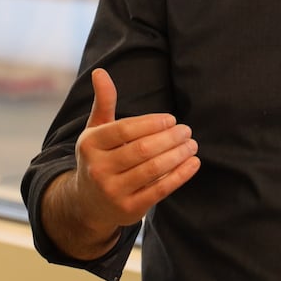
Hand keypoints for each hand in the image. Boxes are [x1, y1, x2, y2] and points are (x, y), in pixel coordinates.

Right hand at [69, 67, 200, 233]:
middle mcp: (98, 169)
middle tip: (187, 131)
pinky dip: (180, 175)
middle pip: (142, 150)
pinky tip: (193, 163)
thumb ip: (104, 102)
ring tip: (192, 144)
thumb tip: (101, 71)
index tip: (172, 119)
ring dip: (178, 155)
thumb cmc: (99, 158)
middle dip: (169, 139)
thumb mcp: (96, 130)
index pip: (125, 130)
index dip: (152, 123)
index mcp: (90, 145)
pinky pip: (159, 191)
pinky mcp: (128, 209)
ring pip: (153, 170)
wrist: (87, 203)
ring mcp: (112, 192)